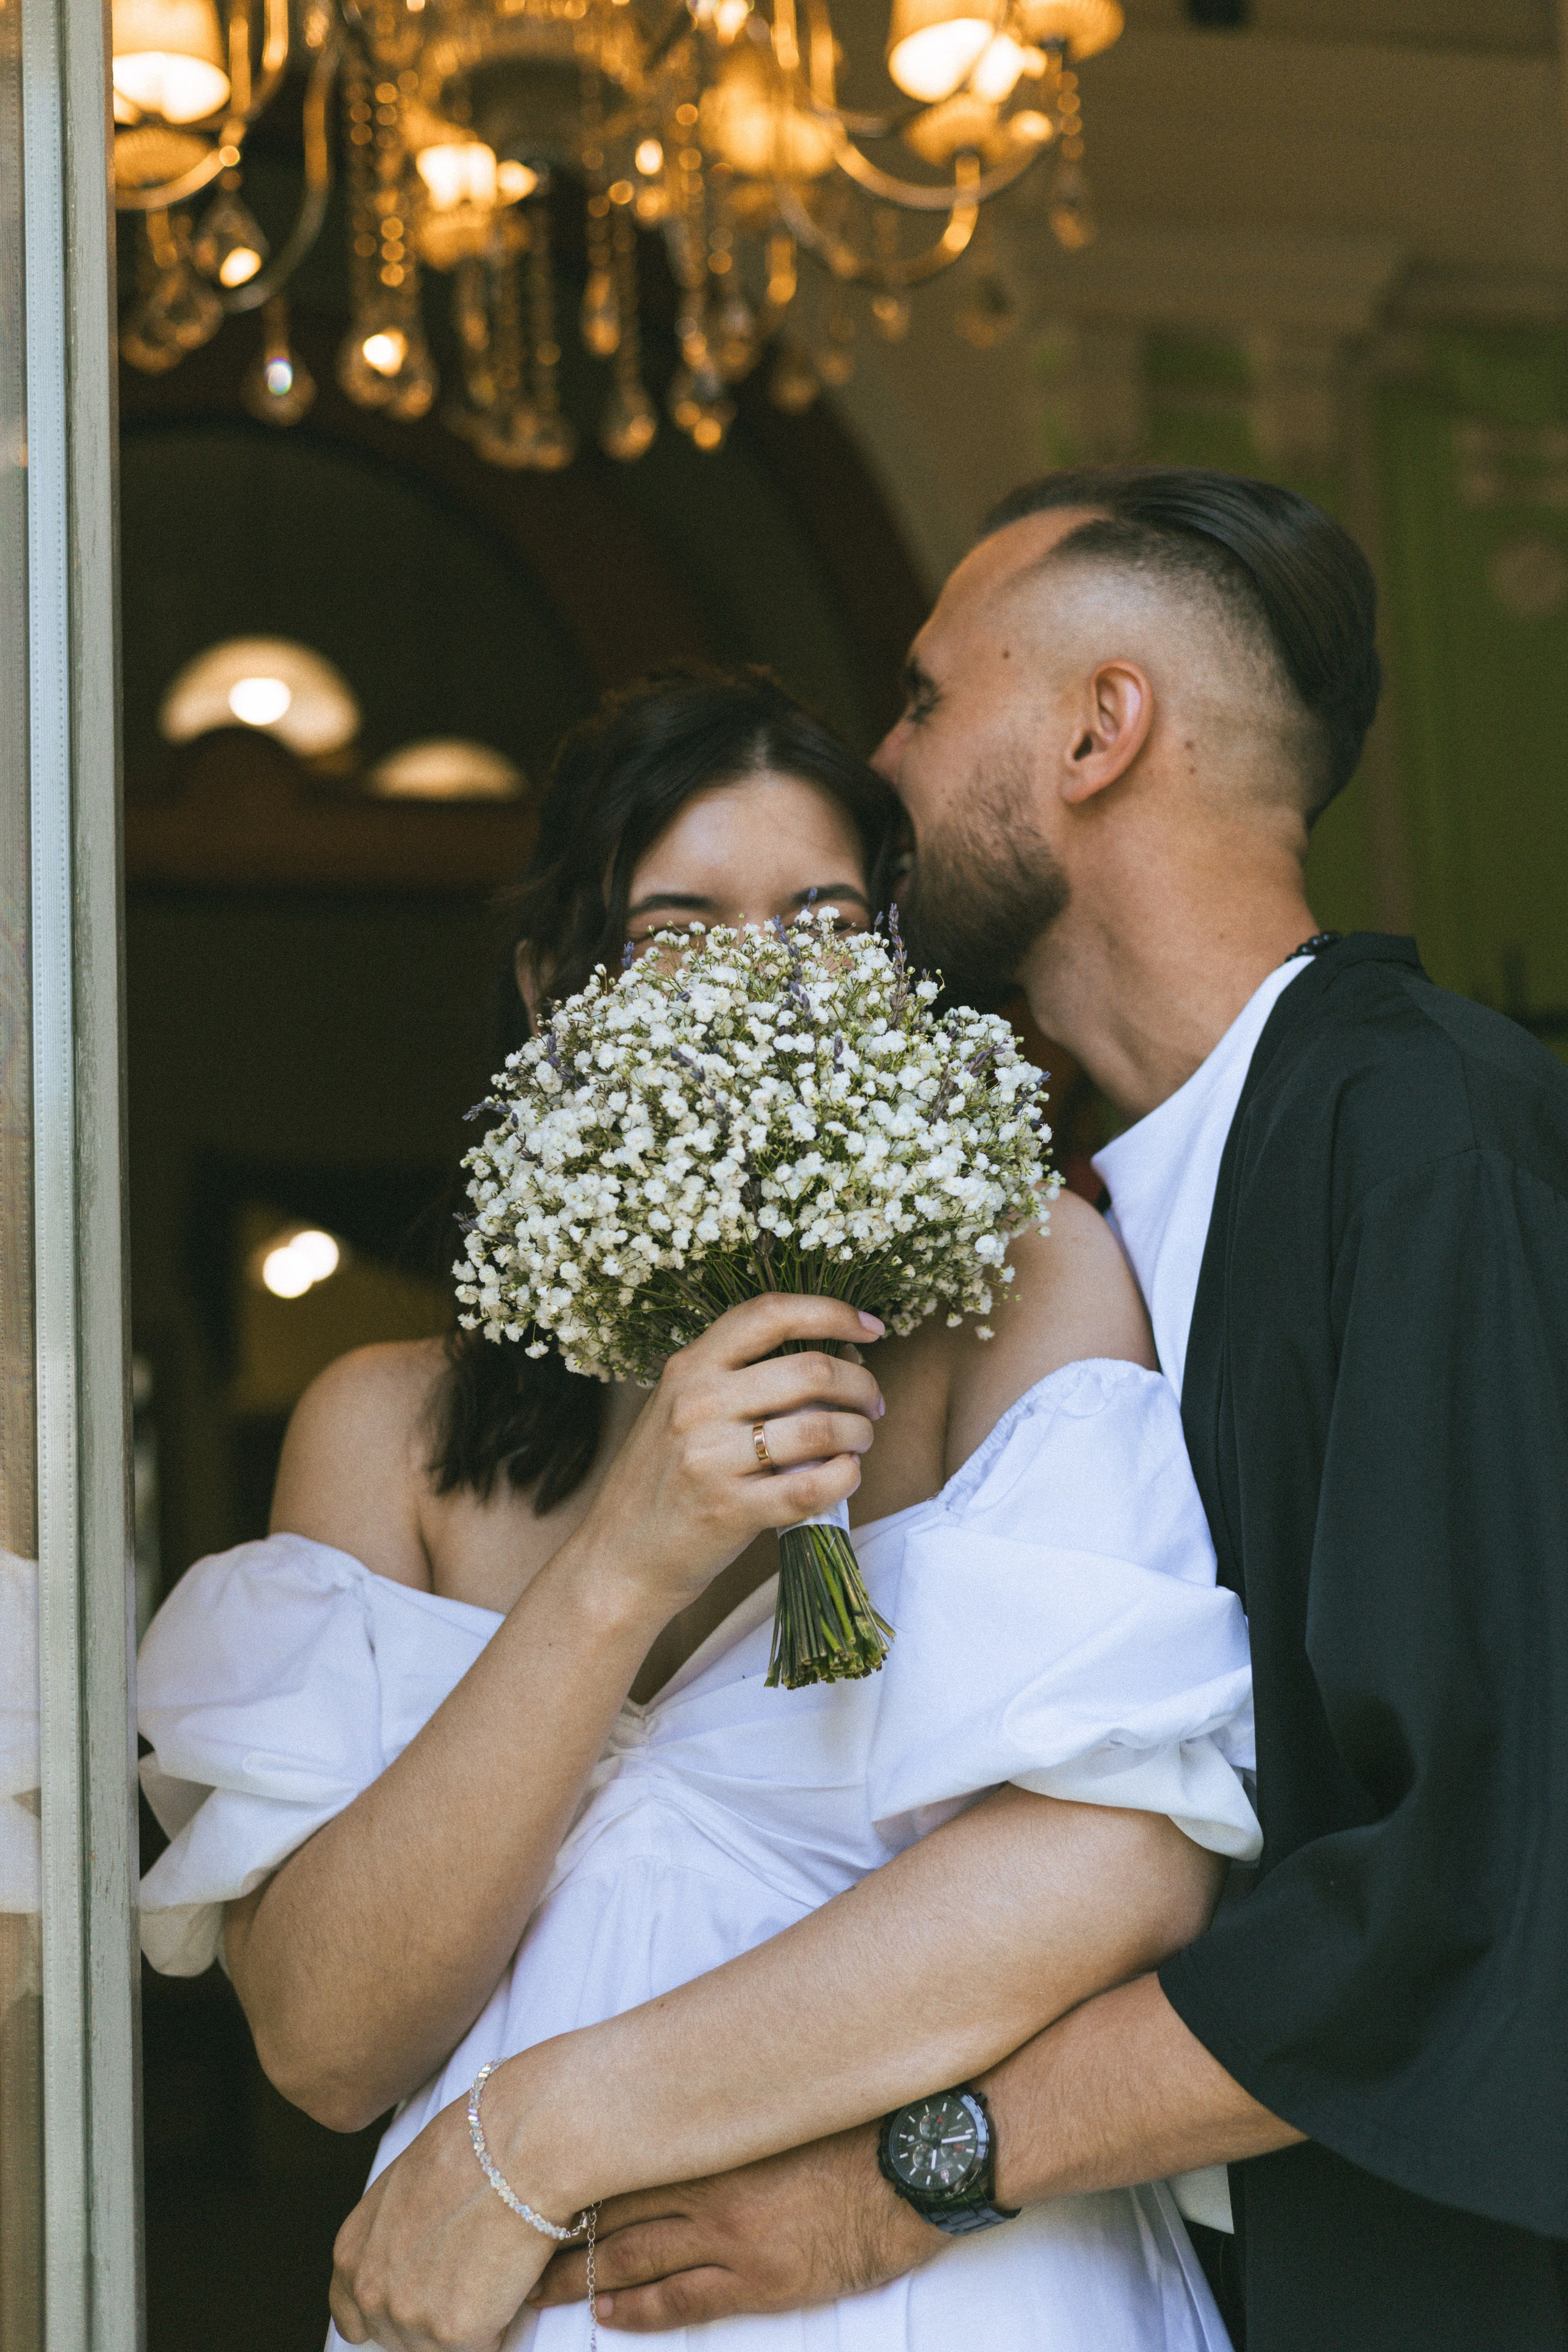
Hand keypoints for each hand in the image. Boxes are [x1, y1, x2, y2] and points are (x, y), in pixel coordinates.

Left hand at [329, 2087, 563, 2351]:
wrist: (517, 2148)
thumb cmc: (472, 2148)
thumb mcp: (404, 2185)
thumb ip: (390, 2234)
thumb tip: (411, 2257)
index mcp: (352, 2253)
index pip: (351, 2316)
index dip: (388, 2311)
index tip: (413, 2304)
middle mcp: (371, 2293)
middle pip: (399, 2336)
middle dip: (432, 2313)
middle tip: (466, 2272)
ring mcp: (410, 2317)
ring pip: (439, 2346)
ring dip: (466, 2319)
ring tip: (489, 2265)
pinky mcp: (453, 2335)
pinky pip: (481, 2346)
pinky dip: (499, 2323)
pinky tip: (507, 2276)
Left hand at [525, 2128, 943, 2333]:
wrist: (922, 2152)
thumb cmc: (854, 2109)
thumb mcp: (776, 2088)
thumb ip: (718, 2095)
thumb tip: (670, 2086)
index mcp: (707, 2125)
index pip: (611, 2149)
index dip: (561, 2169)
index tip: (518, 2176)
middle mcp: (706, 2176)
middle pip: (606, 2204)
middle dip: (548, 2225)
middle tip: (499, 2239)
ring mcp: (731, 2232)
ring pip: (627, 2254)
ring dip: (573, 2271)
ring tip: (529, 2283)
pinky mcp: (762, 2278)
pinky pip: (679, 2298)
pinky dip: (634, 2307)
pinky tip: (603, 2311)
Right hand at [570, 1294, 885, 1617]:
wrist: (618, 1555)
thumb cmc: (663, 1478)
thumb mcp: (682, 1409)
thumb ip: (742, 1380)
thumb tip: (839, 1355)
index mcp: (689, 1367)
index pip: (769, 1313)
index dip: (831, 1312)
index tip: (871, 1328)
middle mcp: (696, 1404)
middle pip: (810, 1370)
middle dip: (860, 1384)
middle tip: (872, 1404)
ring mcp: (710, 1458)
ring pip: (819, 1428)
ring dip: (859, 1432)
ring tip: (860, 1441)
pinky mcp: (729, 1511)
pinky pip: (811, 1487)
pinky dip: (845, 1478)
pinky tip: (845, 1475)